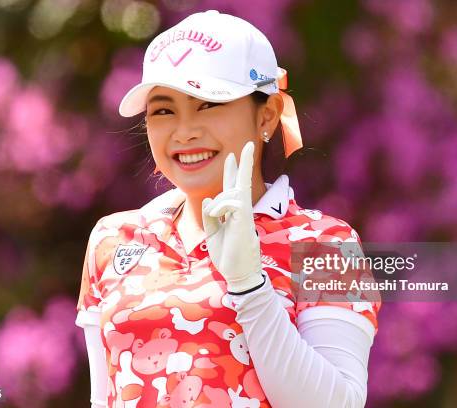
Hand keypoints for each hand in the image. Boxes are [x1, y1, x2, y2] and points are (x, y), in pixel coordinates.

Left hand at [201, 141, 264, 293]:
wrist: (239, 275)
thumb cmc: (228, 256)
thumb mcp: (212, 234)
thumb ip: (210, 216)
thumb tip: (209, 199)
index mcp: (234, 214)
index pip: (232, 189)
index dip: (231, 172)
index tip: (232, 157)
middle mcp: (241, 211)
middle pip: (241, 182)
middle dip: (243, 164)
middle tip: (247, 145)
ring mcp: (245, 214)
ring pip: (229, 194)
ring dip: (217, 205)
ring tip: (219, 224)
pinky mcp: (245, 219)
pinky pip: (230, 202)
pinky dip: (219, 208)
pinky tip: (220, 218)